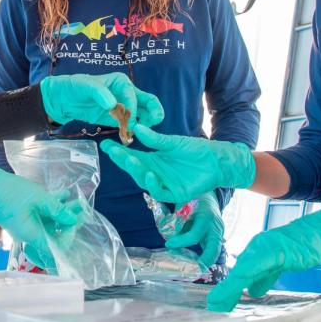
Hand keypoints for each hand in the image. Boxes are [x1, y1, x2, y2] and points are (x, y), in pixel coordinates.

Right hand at [0, 164, 81, 267]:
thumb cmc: (8, 193)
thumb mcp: (37, 198)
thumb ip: (56, 209)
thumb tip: (73, 219)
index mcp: (31, 234)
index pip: (55, 247)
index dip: (68, 236)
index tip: (74, 221)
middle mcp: (30, 232)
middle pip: (54, 233)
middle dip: (69, 222)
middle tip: (82, 210)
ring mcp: (26, 223)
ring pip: (49, 221)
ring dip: (63, 211)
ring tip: (77, 200)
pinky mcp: (23, 214)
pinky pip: (42, 212)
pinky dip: (53, 204)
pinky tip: (64, 193)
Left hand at [40, 73, 163, 127]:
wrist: (63, 99)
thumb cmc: (74, 87)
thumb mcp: (85, 86)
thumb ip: (99, 93)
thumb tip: (113, 104)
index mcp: (121, 82)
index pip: (134, 96)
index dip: (133, 109)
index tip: (129, 121)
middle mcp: (126, 93)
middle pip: (148, 102)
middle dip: (153, 113)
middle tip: (151, 125)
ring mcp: (123, 106)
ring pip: (142, 115)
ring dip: (144, 125)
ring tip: (135, 134)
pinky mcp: (117, 118)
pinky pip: (129, 125)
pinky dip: (131, 132)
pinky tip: (127, 139)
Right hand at [100, 125, 253, 202]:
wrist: (216, 161)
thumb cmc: (194, 151)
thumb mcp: (173, 142)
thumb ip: (155, 139)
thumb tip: (137, 127)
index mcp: (152, 159)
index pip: (131, 156)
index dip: (118, 152)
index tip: (105, 145)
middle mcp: (154, 172)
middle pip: (134, 169)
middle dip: (123, 161)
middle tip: (115, 151)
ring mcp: (163, 183)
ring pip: (144, 180)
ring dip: (137, 172)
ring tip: (132, 161)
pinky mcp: (174, 193)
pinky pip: (160, 192)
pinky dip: (153, 184)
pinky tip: (149, 174)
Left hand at [165, 192, 224, 268]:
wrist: (207, 196)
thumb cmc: (192, 201)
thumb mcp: (183, 208)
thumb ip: (178, 223)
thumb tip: (170, 240)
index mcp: (206, 218)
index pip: (194, 236)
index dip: (180, 242)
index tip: (168, 244)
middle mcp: (216, 228)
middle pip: (213, 252)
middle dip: (201, 263)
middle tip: (188, 269)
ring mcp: (219, 234)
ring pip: (215, 254)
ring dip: (203, 263)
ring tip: (190, 268)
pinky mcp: (218, 238)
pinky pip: (212, 251)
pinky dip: (204, 258)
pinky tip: (194, 262)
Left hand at [206, 191, 320, 311]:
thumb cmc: (304, 244)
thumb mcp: (281, 263)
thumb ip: (266, 275)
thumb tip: (252, 291)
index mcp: (257, 249)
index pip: (240, 271)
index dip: (229, 287)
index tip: (219, 301)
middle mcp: (258, 246)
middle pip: (239, 272)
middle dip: (226, 290)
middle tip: (215, 305)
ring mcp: (267, 247)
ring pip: (245, 270)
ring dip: (232, 287)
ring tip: (220, 301)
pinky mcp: (278, 249)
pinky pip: (260, 264)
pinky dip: (248, 276)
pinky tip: (240, 284)